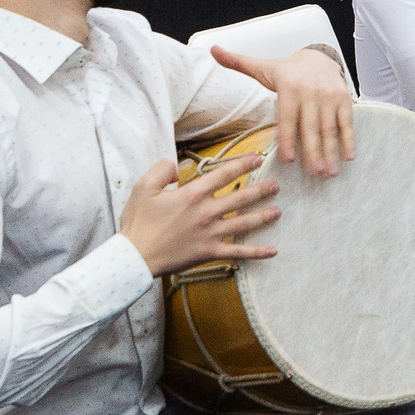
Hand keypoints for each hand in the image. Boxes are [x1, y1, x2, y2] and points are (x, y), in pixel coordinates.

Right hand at [120, 157, 281, 276]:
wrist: (135, 256)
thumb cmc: (138, 222)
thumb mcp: (143, 188)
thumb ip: (162, 170)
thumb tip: (179, 166)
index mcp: (192, 193)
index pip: (224, 174)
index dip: (243, 164)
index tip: (257, 159)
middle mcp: (206, 212)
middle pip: (241, 198)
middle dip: (261, 190)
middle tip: (277, 185)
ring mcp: (210, 233)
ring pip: (244, 223)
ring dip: (263, 216)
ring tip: (278, 211)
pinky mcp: (209, 252)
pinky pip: (237, 252)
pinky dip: (256, 252)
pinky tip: (273, 251)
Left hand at [210, 45, 353, 176]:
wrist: (318, 57)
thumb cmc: (287, 70)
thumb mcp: (262, 66)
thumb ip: (237, 63)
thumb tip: (212, 50)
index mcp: (289, 87)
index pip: (287, 117)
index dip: (288, 138)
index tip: (288, 159)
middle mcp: (310, 92)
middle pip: (311, 126)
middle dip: (313, 151)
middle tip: (314, 173)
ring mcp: (329, 97)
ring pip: (329, 128)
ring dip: (330, 151)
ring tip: (329, 173)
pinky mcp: (343, 100)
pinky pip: (346, 122)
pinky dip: (348, 140)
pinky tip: (347, 157)